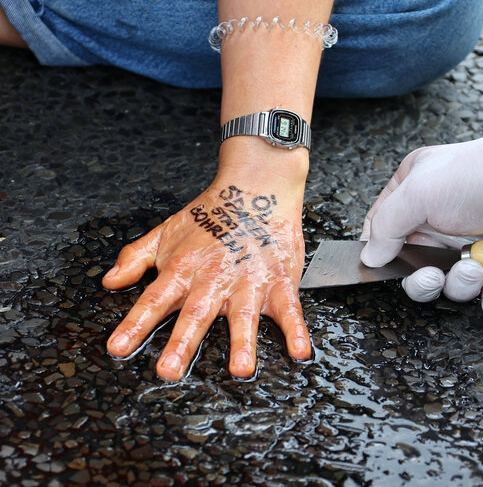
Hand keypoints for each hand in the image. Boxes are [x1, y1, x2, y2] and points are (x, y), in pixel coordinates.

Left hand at [102, 177, 309, 380]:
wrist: (257, 187)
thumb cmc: (212, 212)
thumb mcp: (166, 232)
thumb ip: (136, 257)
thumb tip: (109, 280)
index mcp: (183, 269)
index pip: (154, 299)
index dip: (135, 324)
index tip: (118, 349)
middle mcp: (214, 279)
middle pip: (195, 314)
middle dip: (182, 342)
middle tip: (170, 370)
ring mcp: (249, 281)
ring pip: (243, 316)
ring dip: (242, 342)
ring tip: (240, 369)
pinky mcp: (280, 281)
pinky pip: (289, 309)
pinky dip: (295, 329)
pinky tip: (298, 349)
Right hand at [360, 115, 482, 319]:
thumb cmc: (482, 172)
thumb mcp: (419, 192)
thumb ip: (387, 227)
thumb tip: (370, 257)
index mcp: (414, 194)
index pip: (382, 230)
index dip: (380, 254)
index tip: (382, 271)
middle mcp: (440, 219)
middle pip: (417, 267)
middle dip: (424, 280)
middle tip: (433, 277)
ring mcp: (472, 240)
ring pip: (454, 283)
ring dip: (461, 285)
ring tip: (475, 269)